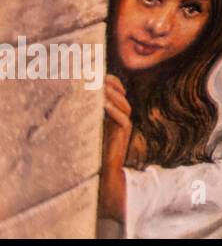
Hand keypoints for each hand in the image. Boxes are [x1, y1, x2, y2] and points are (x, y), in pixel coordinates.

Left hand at [99, 75, 130, 220]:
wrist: (105, 170)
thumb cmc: (95, 151)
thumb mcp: (91, 128)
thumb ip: (89, 115)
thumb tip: (72, 101)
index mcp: (115, 114)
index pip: (118, 93)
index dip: (112, 82)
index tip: (99, 74)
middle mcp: (122, 118)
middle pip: (122, 96)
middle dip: (113, 85)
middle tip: (100, 78)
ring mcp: (124, 126)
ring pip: (124, 106)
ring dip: (113, 96)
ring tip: (102, 88)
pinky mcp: (124, 135)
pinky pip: (123, 119)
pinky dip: (114, 111)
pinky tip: (103, 105)